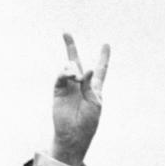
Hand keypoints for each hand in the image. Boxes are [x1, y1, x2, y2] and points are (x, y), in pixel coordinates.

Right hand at [52, 33, 109, 165]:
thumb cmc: (89, 121)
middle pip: (76, 62)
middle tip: (65, 32)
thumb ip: (89, 85)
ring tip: (75, 77)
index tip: (106, 44)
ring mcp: (68, 86)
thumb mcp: (94, 103)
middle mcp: (80, 84)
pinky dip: (66, 73)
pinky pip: (61, 77)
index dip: (103, 57)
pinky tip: (72, 76)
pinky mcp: (58, 90)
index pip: (100, 70)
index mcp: (94, 88)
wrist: (74, 133)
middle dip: (70, 47)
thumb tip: (84, 68)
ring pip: (69, 68)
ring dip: (73, 70)